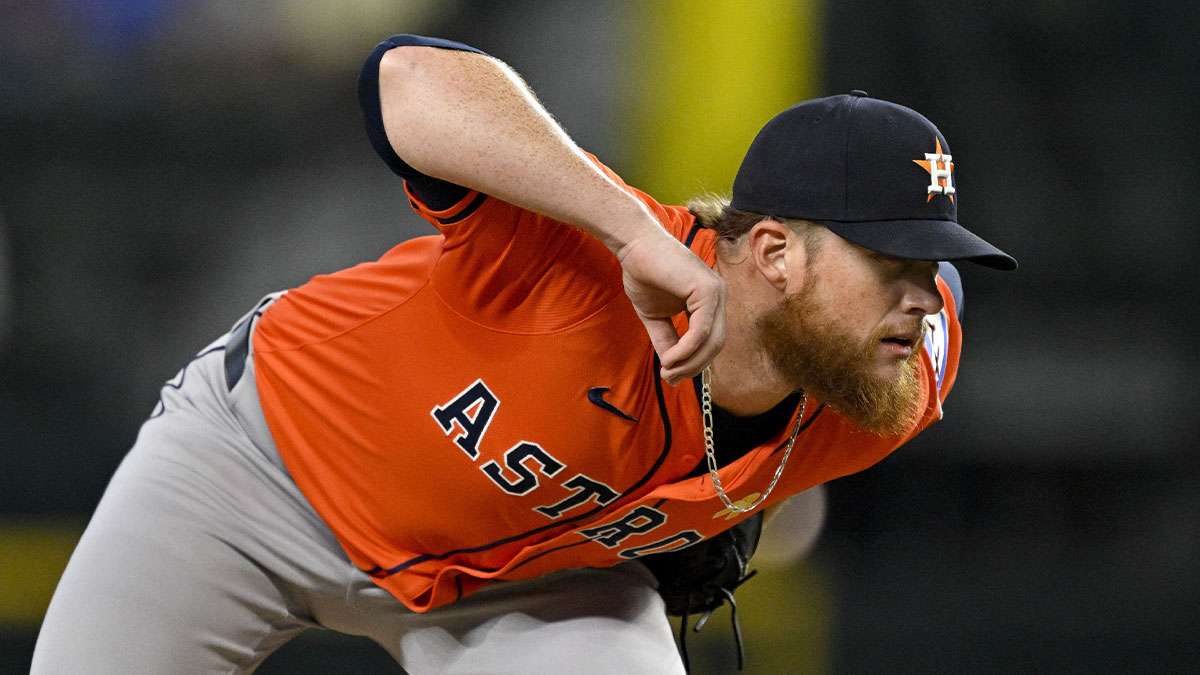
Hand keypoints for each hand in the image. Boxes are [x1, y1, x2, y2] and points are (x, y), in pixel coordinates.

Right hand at [616, 232, 725, 384]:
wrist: (634, 246)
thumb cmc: (644, 274)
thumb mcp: (656, 317)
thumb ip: (667, 339)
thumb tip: (673, 369)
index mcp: (710, 301)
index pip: (711, 341)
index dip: (694, 362)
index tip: (671, 375)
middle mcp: (718, 296)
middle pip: (717, 345)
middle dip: (694, 366)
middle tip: (670, 378)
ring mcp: (716, 292)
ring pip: (712, 341)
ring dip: (690, 362)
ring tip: (667, 370)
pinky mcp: (708, 289)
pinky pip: (701, 331)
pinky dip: (686, 350)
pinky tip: (669, 358)